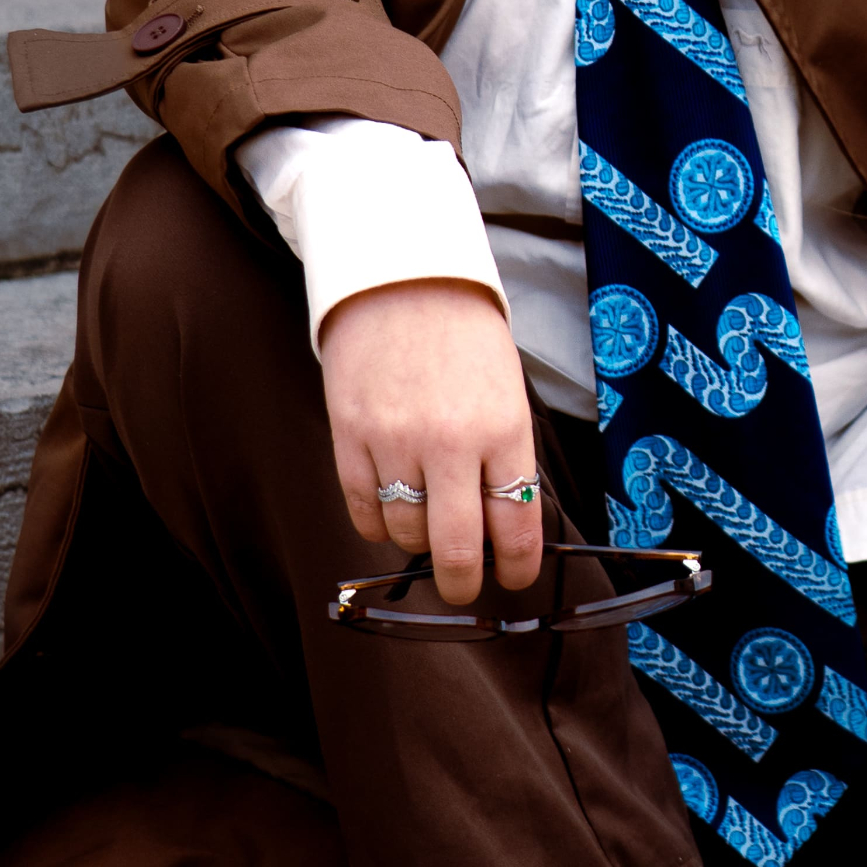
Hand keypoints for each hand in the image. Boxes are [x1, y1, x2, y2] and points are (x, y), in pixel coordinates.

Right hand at [317, 278, 541, 606]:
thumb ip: (505, 458)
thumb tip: (501, 528)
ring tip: (426, 522)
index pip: (516, 524)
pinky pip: (363, 510)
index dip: (516, 567)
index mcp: (503, 428)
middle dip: (462, 583)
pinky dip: (377, 524)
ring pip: (405, 533)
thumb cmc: (465, 337)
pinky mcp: (350, 436)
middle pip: (456, 548)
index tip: (513, 578)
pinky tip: (391, 511)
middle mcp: (450, 442)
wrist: (403, 278)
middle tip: (463, 588)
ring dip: (417, 543)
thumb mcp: (507, 393)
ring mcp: (395, 441)